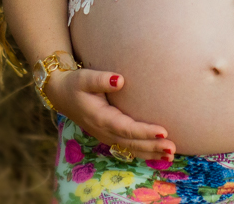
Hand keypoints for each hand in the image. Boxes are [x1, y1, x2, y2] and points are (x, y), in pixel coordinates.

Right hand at [45, 68, 176, 160]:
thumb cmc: (75, 84)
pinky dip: (144, 153)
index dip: (144, 131)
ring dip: (151, 153)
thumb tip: (120, 80)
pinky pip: (128, 148)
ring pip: (131, 149)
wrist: (62, 94)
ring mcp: (107, 136)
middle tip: (172, 148)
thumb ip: (101, 79)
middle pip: (131, 143)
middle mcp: (104, 131)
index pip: (126, 128)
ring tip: (170, 155)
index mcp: (101, 118)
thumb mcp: (84, 78)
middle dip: (152, 146)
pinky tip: (159, 155)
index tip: (163, 131)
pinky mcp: (110, 136)